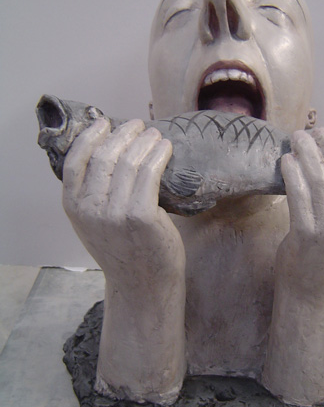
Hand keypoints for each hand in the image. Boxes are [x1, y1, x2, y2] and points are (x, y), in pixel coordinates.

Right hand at [62, 117, 185, 403]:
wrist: (142, 284)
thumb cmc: (124, 249)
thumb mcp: (96, 222)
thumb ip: (95, 193)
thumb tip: (112, 150)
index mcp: (74, 207)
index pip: (75, 160)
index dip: (90, 136)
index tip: (105, 122)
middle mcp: (90, 209)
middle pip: (104, 156)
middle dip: (123, 134)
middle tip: (137, 125)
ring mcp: (115, 213)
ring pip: (129, 161)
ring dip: (145, 142)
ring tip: (155, 135)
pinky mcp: (141, 216)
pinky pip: (150, 173)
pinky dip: (159, 155)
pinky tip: (166, 149)